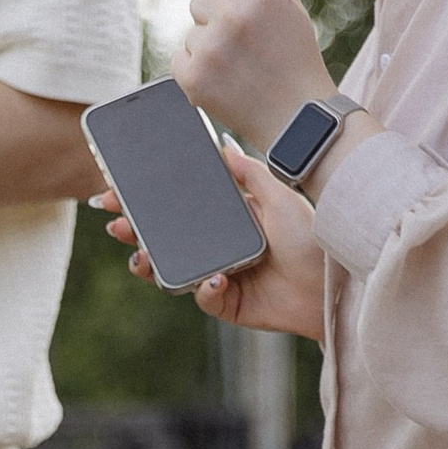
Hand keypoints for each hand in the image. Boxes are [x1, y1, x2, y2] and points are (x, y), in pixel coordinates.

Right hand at [89, 141, 326, 342]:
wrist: (332, 284)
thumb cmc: (313, 238)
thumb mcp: (280, 195)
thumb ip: (250, 173)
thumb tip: (222, 144)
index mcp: (227, 217)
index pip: (178, 206)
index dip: (146, 200)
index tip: (118, 191)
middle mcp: (219, 245)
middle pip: (166, 238)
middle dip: (135, 230)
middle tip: (115, 224)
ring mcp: (220, 274)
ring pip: (173, 270)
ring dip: (151, 263)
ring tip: (141, 256)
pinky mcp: (228, 303)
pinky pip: (204, 297)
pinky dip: (205, 289)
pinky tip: (215, 279)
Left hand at [170, 0, 336, 149]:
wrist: (299, 119)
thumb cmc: (294, 56)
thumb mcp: (287, 3)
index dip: (236, 4)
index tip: (255, 27)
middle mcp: (233, 16)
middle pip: (199, 3)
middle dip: (218, 23)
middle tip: (248, 51)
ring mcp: (211, 48)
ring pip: (192, 33)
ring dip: (210, 49)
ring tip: (241, 70)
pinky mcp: (194, 79)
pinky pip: (180, 60)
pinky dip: (197, 73)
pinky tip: (226, 84)